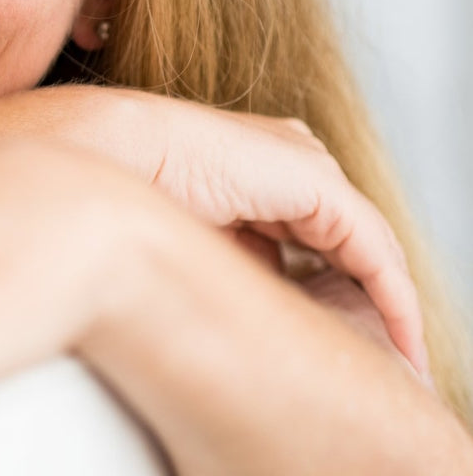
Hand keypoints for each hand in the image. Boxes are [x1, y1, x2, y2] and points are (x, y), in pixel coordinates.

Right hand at [52, 86, 426, 375]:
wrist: (104, 155)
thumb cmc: (120, 189)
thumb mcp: (190, 234)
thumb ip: (230, 255)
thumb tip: (257, 298)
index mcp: (247, 161)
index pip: (306, 225)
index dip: (326, 277)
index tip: (338, 327)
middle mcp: (281, 155)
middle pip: (342, 231)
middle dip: (363, 288)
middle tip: (382, 346)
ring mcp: (301, 162)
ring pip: (364, 241)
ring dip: (384, 299)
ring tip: (399, 351)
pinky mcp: (317, 183)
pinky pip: (373, 248)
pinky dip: (393, 295)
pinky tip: (400, 336)